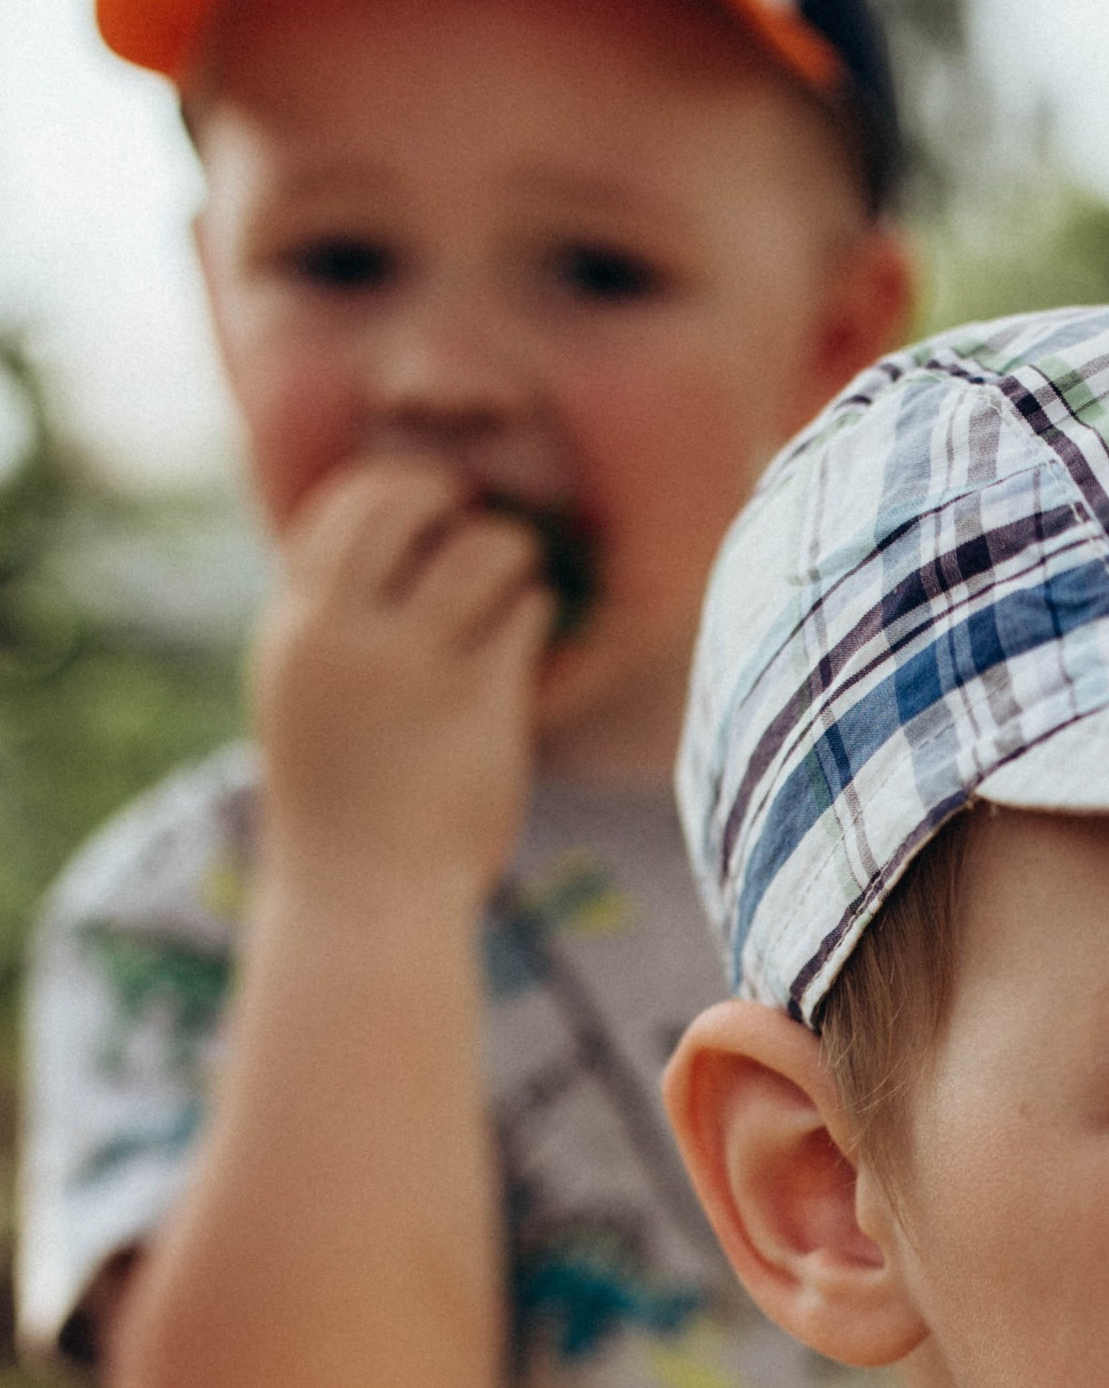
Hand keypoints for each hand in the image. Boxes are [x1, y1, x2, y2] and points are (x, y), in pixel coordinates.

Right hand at [254, 454, 551, 897]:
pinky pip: (524, 613)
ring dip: (511, 552)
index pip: (337, 507)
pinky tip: (529, 631)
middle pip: (403, 502)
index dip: (391, 487)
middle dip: (454, 498)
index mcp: (293, 630)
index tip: (426, 505)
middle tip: (480, 525)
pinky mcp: (477, 701)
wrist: (362, 901)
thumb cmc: (339, 804)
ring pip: (482, 548)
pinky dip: (535, 608)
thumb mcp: (302, 699)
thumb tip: (379, 554)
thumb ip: (329, 626)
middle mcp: (342, 636)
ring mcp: (411, 667)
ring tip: (516, 582)